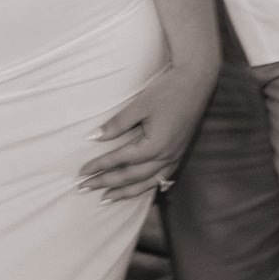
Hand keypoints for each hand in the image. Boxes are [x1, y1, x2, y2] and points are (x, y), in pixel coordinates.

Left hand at [78, 59, 218, 203]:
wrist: (196, 82)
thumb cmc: (167, 91)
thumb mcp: (140, 105)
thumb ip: (117, 124)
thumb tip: (93, 137)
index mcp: (155, 146)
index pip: (121, 160)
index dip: (100, 166)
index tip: (82, 172)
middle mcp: (166, 157)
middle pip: (131, 177)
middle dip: (107, 183)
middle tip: (85, 188)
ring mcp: (174, 157)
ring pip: (147, 183)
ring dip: (125, 192)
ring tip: (106, 198)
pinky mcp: (179, 154)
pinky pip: (161, 178)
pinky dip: (145, 186)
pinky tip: (137, 189)